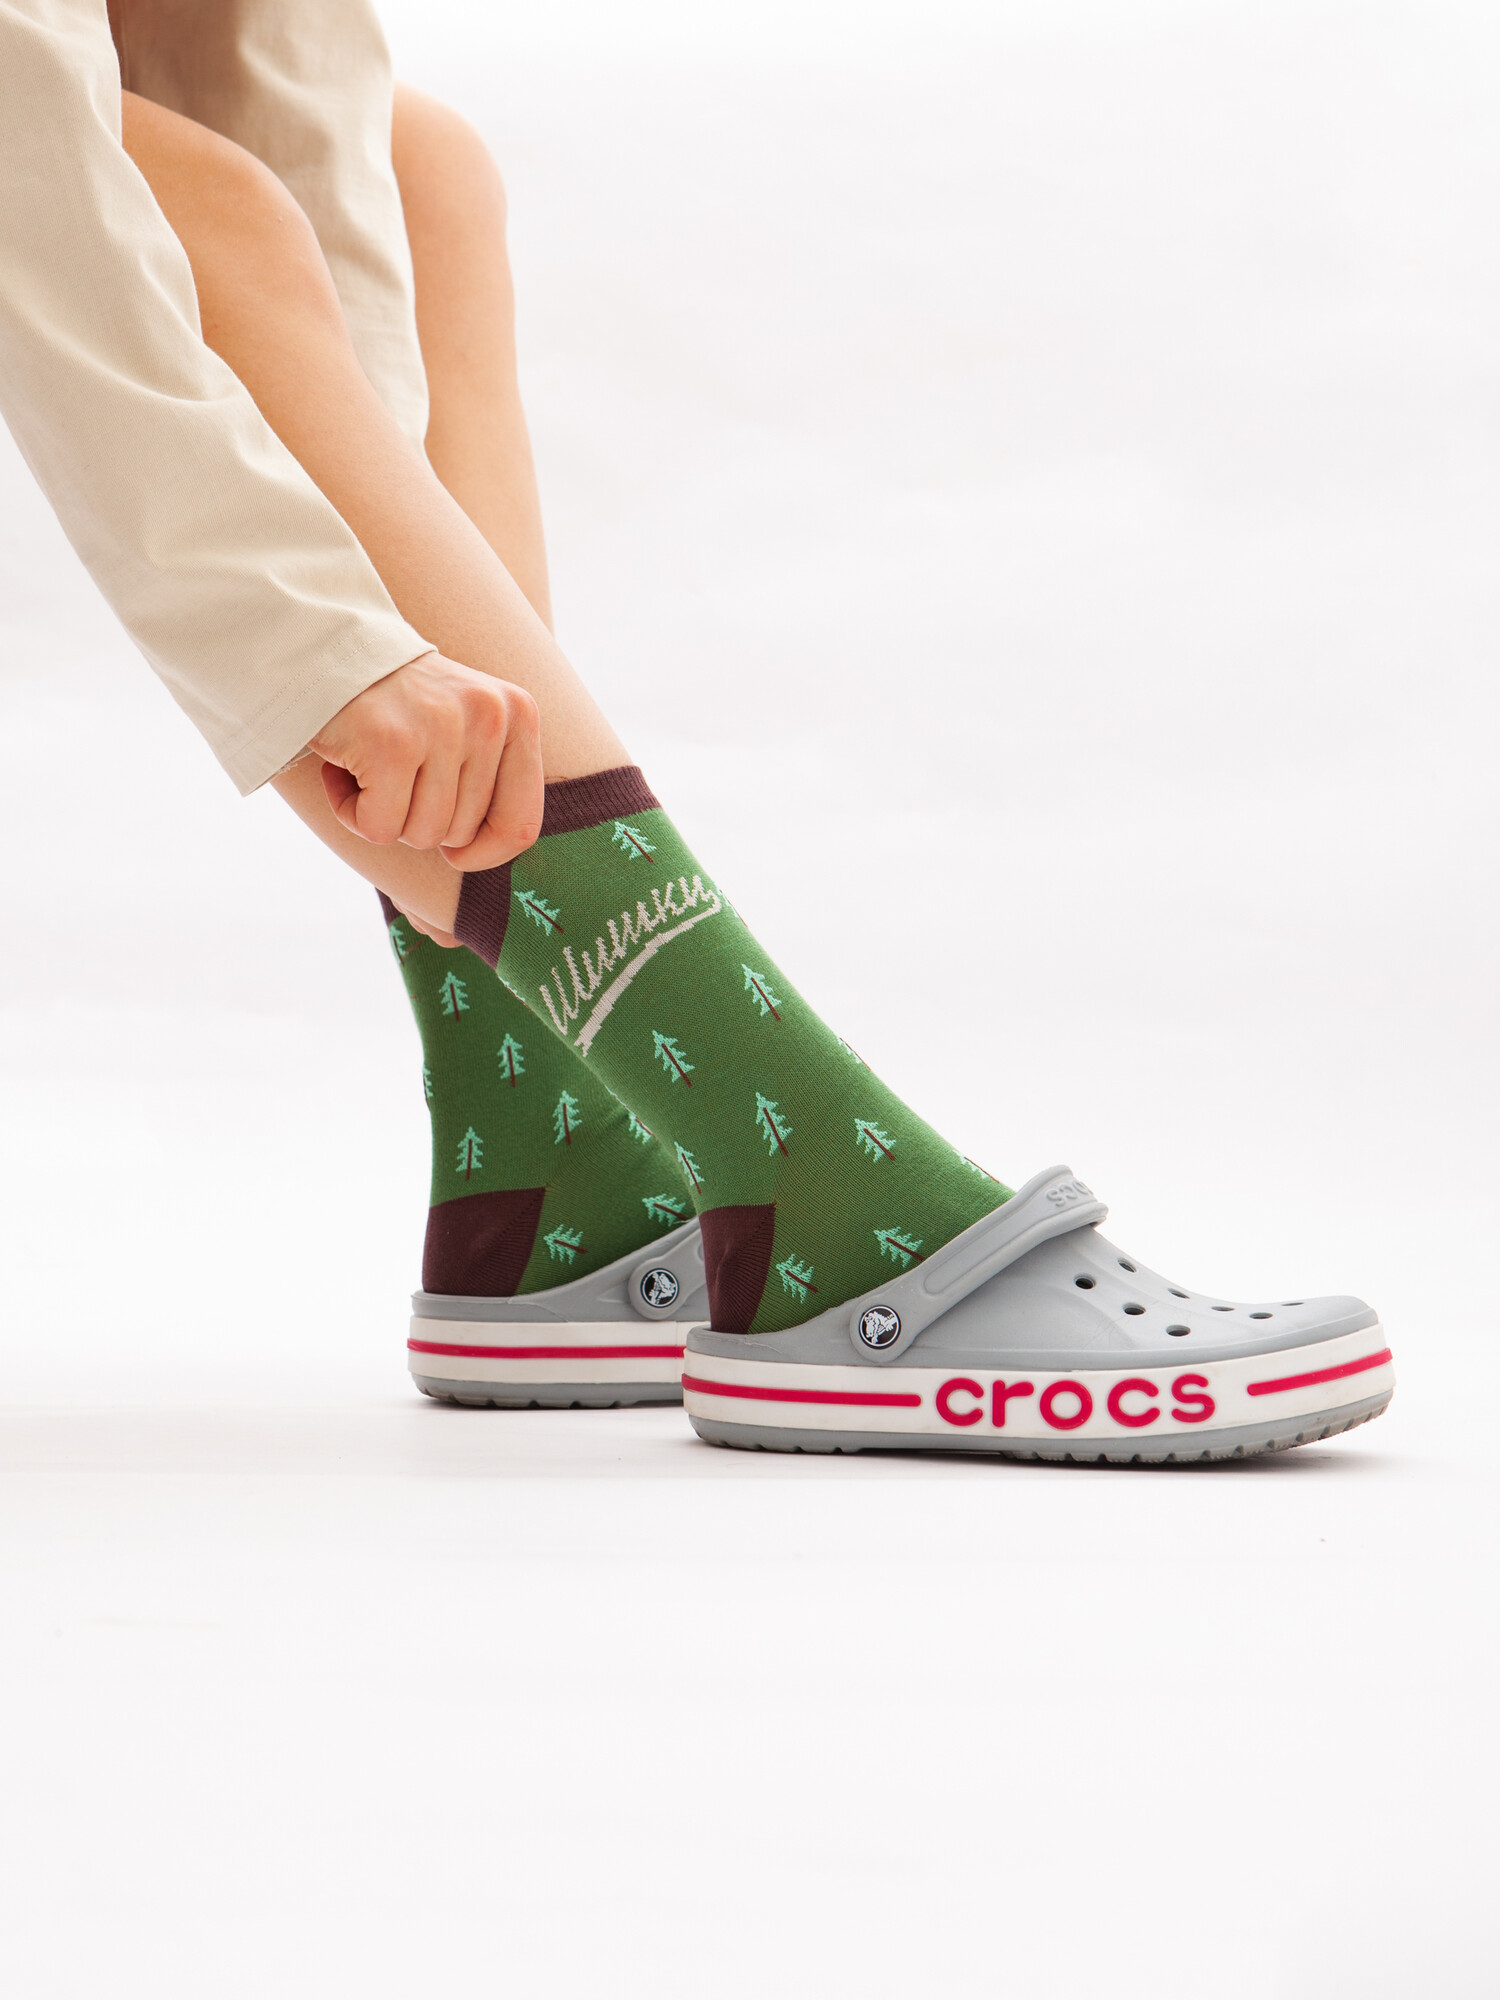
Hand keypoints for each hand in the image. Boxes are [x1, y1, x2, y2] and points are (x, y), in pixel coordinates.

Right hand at [310, 651, 542, 869]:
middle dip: (417, 819)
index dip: (484, 853)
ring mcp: (442, 727)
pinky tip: (343, 771)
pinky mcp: (392, 744)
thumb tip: (489, 854)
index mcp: (517, 715)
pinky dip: (351, 812)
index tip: (454, 850)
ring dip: (383, 815)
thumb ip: (491, 781)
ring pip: (422, 834)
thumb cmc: (398, 704)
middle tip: (393, 773)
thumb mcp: (466, 727)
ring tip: (369, 766)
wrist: (324, 647)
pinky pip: (380, 827)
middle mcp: (489, 717)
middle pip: (461, 833)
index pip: (522, 824)